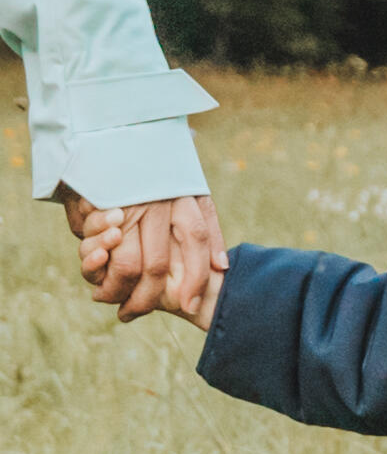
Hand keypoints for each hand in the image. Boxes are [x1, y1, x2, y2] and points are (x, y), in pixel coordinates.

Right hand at [64, 187, 228, 327]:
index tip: (192, 305)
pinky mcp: (99, 206)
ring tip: (124, 308)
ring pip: (128, 263)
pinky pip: (102, 251)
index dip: (196, 277)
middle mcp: (156, 201)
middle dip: (152, 297)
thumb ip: (207, 228)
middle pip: (158, 262)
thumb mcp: (188, 192)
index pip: (196, 239)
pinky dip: (100, 273)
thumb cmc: (156, 174)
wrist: (117, 139)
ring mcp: (126, 205)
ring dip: (124, 292)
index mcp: (183, 196)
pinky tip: (101, 289)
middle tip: (145, 314)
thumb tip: (221, 266)